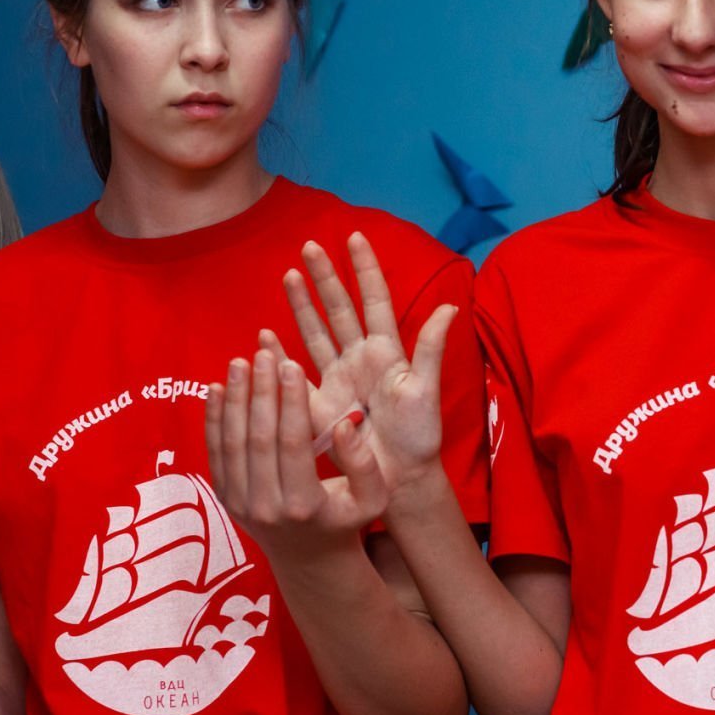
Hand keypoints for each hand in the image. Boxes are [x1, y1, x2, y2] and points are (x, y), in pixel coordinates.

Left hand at [206, 348, 390, 558]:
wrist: (309, 557)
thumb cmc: (346, 520)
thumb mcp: (373, 499)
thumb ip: (364, 463)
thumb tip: (340, 427)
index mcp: (304, 504)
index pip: (292, 443)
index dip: (290, 402)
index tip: (292, 365)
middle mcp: (266, 506)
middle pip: (258, 438)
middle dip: (260, 392)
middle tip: (264, 355)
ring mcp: (239, 503)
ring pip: (232, 442)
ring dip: (234, 399)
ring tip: (241, 362)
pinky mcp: (224, 497)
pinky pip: (215, 452)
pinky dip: (213, 419)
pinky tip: (218, 388)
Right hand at [264, 233, 457, 488]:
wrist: (398, 478)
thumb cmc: (418, 436)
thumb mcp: (426, 390)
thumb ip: (432, 349)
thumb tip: (451, 307)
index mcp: (388, 352)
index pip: (375, 300)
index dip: (365, 269)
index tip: (354, 237)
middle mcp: (361, 358)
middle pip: (340, 309)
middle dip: (326, 277)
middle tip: (308, 245)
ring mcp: (338, 378)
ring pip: (317, 332)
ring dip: (302, 305)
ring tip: (289, 275)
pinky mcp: (319, 403)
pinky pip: (296, 372)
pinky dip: (280, 353)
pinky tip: (263, 336)